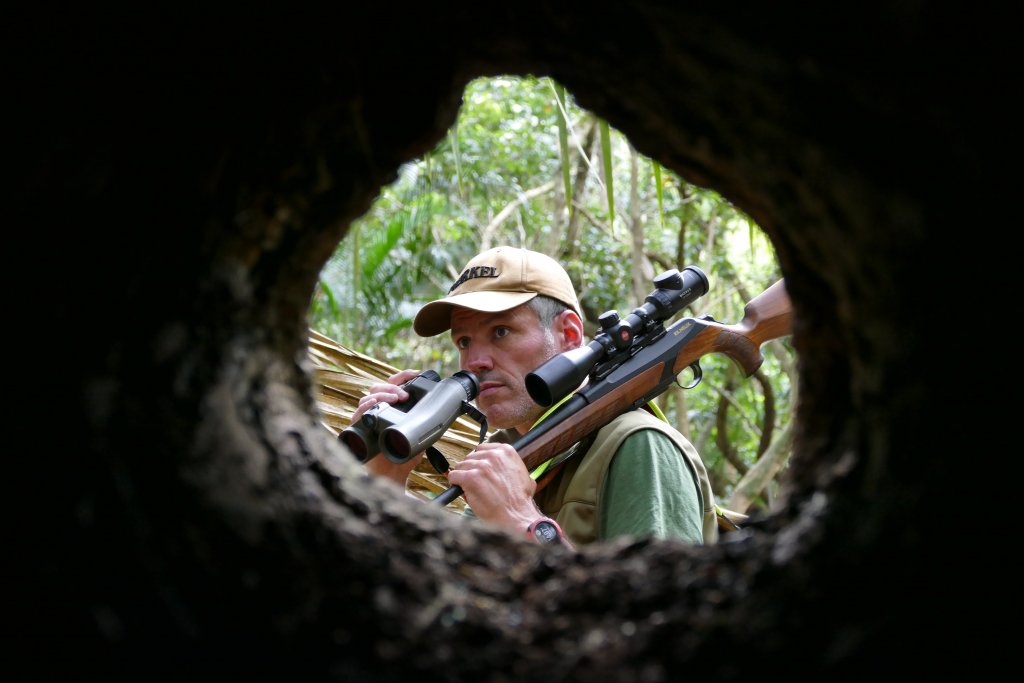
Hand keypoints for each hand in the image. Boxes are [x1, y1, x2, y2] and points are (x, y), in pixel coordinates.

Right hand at [351, 369, 423, 485]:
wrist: (393, 474)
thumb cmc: (405, 455)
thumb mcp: (421, 435)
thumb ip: (427, 422)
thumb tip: (444, 411)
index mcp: (393, 407)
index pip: (394, 385)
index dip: (404, 376)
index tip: (417, 374)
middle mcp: (379, 409)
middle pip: (380, 388)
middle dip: (393, 387)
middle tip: (405, 395)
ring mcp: (368, 418)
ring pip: (369, 397)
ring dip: (382, 394)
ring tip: (395, 399)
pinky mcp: (359, 428)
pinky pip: (358, 414)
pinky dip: (366, 407)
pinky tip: (375, 406)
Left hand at [446, 442, 539, 531]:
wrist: (516, 516)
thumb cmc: (519, 501)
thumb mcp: (523, 475)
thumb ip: (510, 466)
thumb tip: (501, 467)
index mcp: (506, 452)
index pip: (482, 448)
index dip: (479, 460)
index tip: (479, 469)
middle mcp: (493, 455)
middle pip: (471, 457)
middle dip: (471, 469)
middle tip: (476, 482)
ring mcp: (481, 466)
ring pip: (461, 466)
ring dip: (463, 477)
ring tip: (471, 489)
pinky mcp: (470, 478)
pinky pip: (454, 476)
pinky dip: (455, 483)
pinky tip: (462, 490)